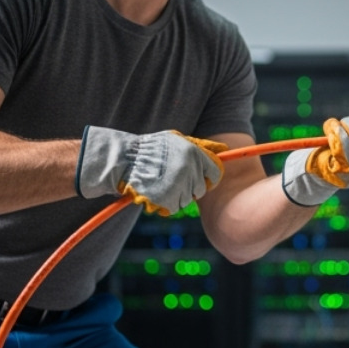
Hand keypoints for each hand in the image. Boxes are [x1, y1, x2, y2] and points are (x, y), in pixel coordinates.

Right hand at [76, 126, 227, 215]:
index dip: (206, 177)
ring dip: (176, 196)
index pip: (214, 172)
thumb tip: (223, 149)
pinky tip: (156, 192)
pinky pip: (174, 207)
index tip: (199, 178)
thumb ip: (199, 146)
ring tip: (161, 184)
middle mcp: (189, 169)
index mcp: (194, 153)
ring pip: (187, 199)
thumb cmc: (150, 149)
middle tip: (172, 180)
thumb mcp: (175, 140)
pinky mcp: (168, 199)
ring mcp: (179, 185)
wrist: (124, 160)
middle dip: (189, 187)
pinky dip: (166, 203)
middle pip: (200, 189)